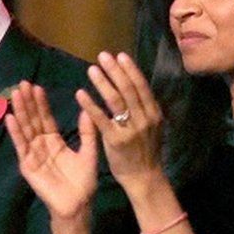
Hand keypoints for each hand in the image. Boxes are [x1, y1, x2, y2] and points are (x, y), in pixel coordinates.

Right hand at [6, 81, 98, 221]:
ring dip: (20, 112)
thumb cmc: (84, 181)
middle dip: (28, 103)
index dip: (41, 103)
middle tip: (22, 84)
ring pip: (25, 129)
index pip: (46, 118)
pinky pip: (21, 146)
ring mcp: (33, 155)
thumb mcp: (89, 152)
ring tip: (15, 95)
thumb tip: (87, 109)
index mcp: (55, 141)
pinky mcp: (28, 166)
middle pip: (33, 120)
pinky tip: (10, 118)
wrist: (78, 204)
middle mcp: (41, 145)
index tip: (37, 86)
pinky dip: (15, 132)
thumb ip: (87, 132)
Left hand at [75, 52, 166, 199]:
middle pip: (128, 90)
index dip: (131, 70)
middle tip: (103, 56)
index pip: (142, 87)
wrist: (145, 178)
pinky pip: (101, 120)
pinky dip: (90, 105)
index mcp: (153, 113)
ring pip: (116, 102)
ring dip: (103, 83)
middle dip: (116, 71)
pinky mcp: (116, 141)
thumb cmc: (145, 150)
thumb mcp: (151, 126)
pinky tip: (80, 94)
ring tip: (91, 69)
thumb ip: (143, 108)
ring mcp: (130, 130)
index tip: (120, 55)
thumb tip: (133, 85)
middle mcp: (144, 119)